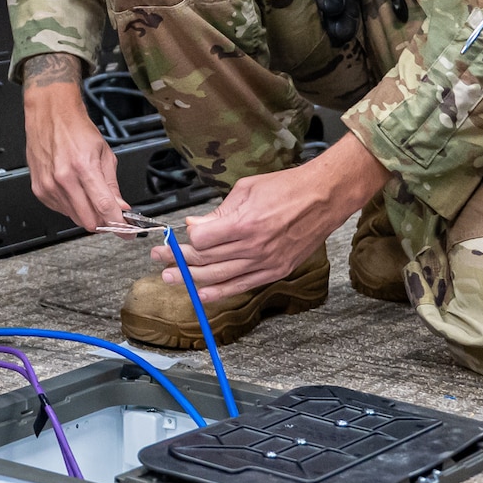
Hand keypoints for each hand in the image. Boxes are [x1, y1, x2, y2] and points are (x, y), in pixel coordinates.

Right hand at [21, 53, 125, 230]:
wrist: (50, 115)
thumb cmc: (76, 129)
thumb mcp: (104, 153)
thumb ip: (112, 185)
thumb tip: (121, 207)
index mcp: (83, 167)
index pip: (104, 207)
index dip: (119, 225)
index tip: (127, 233)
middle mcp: (63, 179)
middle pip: (89, 219)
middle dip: (104, 222)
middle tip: (112, 216)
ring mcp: (49, 186)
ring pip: (75, 218)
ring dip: (87, 213)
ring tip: (90, 196)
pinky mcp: (39, 190)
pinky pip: (61, 210)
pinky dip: (72, 207)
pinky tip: (75, 191)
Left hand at [151, 134, 389, 300]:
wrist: (323, 198)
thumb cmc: (286, 188)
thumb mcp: (246, 190)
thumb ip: (219, 212)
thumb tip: (195, 225)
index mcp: (244, 224)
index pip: (201, 240)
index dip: (185, 239)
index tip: (177, 236)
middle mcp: (253, 247)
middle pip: (206, 261)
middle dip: (178, 260)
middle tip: (158, 259)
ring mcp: (265, 262)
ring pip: (220, 277)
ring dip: (190, 279)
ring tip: (169, 278)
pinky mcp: (276, 271)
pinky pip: (242, 286)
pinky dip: (220, 292)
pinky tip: (202, 294)